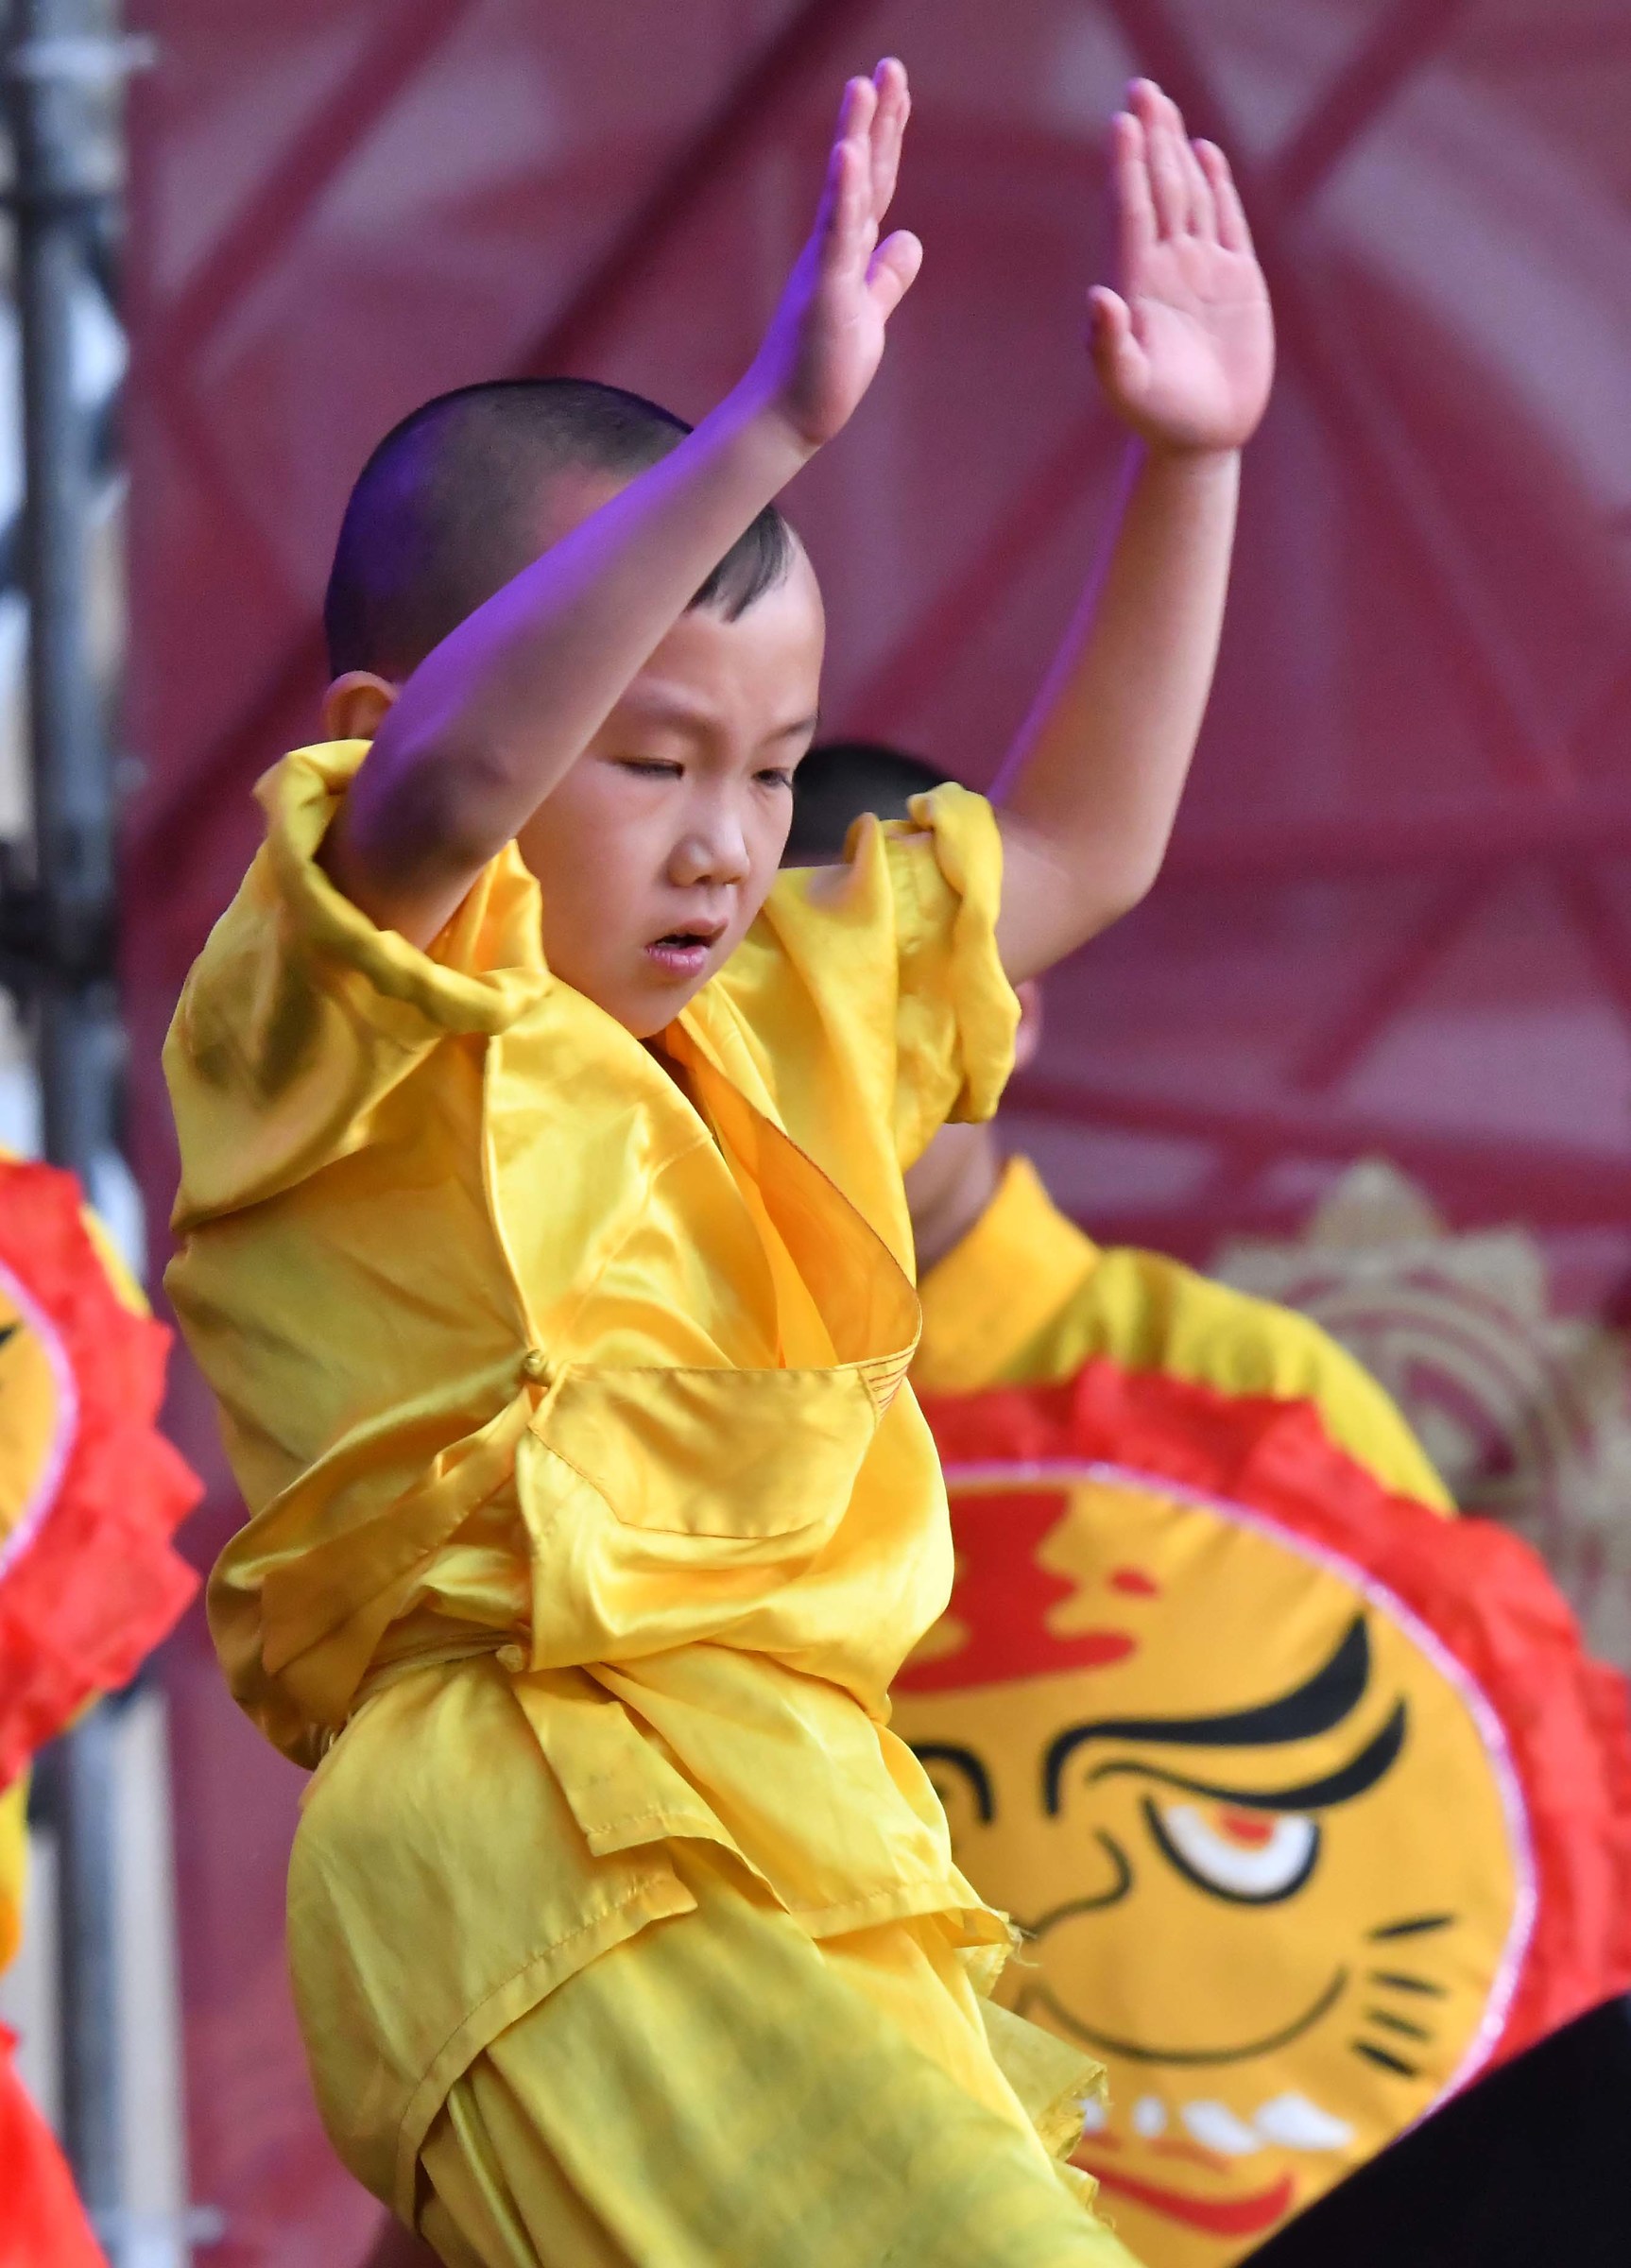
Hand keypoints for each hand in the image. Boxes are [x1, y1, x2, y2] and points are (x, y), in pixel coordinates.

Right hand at [746, 59, 921, 451]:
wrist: (789, 419)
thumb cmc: (823, 372)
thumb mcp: (869, 315)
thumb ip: (887, 276)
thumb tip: (909, 240)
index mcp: (847, 253)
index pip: (875, 184)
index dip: (887, 135)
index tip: (896, 87)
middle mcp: (832, 250)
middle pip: (861, 174)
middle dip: (876, 119)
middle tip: (887, 65)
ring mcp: (825, 269)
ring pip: (844, 193)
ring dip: (854, 138)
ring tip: (863, 86)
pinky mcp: (822, 294)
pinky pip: (834, 237)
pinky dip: (842, 194)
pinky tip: (848, 154)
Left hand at [1090, 82, 1273, 453]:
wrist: (1201, 438)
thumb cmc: (1157, 418)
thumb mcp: (1127, 386)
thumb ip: (1109, 346)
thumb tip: (1099, 298)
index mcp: (1139, 284)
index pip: (1132, 212)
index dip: (1127, 168)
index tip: (1120, 123)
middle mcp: (1168, 267)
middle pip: (1159, 189)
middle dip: (1149, 139)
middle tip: (1139, 89)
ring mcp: (1203, 269)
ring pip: (1190, 195)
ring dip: (1176, 149)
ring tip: (1162, 103)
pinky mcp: (1237, 280)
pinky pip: (1226, 221)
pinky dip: (1217, 186)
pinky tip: (1205, 153)